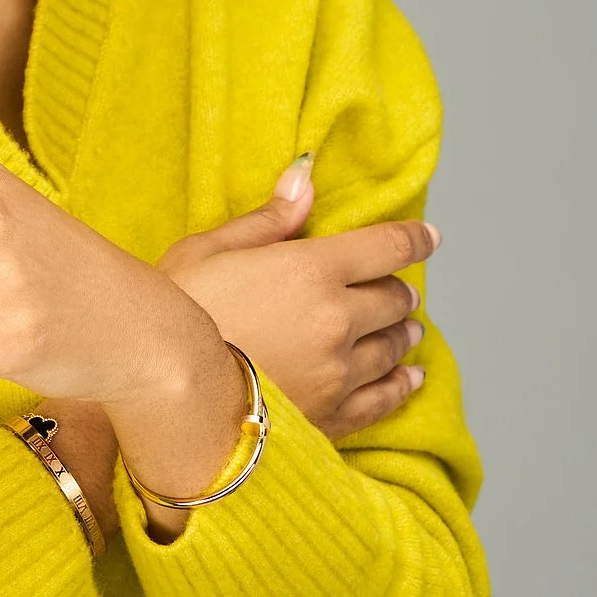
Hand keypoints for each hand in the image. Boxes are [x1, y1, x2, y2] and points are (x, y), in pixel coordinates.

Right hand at [159, 153, 436, 439]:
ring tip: (406, 329)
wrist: (167, 392)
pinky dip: (401, 385)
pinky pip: (383, 399)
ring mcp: (339, 372)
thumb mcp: (211, 250)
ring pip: (392, 347)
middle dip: (396, 290)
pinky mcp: (332, 416)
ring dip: (402, 333)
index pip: (386, 247)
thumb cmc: (177, 311)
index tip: (429, 237)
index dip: (414, 239)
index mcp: (313, 269)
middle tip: (397, 290)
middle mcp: (338, 319)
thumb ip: (268, 220)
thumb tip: (304, 179)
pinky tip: (409, 379)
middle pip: (392, 299)